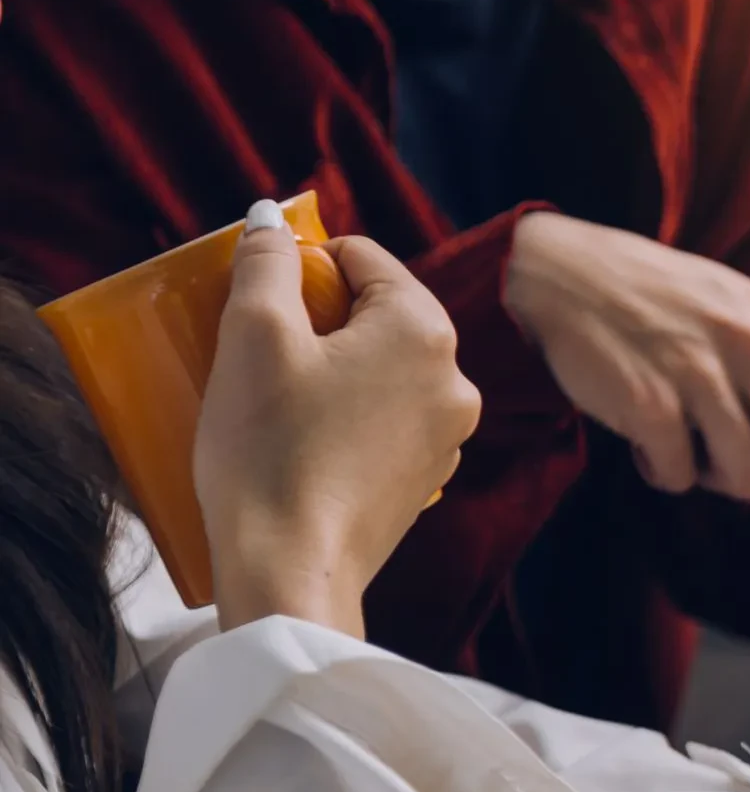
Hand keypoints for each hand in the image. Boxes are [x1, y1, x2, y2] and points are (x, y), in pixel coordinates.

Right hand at [196, 201, 478, 635]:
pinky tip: (300, 439)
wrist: (292, 568)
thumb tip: (273, 224)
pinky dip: (344, 415)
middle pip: (377, 314)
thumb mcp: (253, 332)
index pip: (363, 258)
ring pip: (380, 370)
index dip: (304, 265)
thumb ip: (266, 263)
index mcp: (425, 330)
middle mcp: (455, 380)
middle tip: (260, 349)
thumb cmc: (270, 447)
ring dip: (330, 369)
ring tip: (276, 399)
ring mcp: (447, 435)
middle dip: (318, 319)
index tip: (261, 296)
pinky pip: (382, 420)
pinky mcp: (424, 478)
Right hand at [503, 211, 749, 544]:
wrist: (558, 272)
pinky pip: (681, 476)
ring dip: (717, 480)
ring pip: (744, 478)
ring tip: (685, 438)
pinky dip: (663, 473)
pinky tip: (644, 437)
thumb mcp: (737, 326)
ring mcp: (703, 372)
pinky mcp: (652, 401)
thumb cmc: (659, 304)